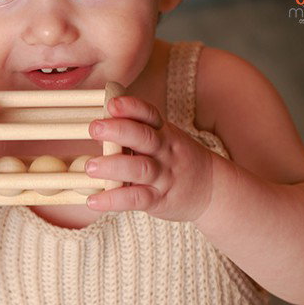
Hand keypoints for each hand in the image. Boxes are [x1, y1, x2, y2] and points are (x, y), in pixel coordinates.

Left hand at [85, 94, 213, 222]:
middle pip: (144, 138)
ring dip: (114, 166)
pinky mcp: (160, 200)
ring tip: (91, 166)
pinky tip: (94, 201)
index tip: (112, 103)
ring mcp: (163, 176)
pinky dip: (114, 200)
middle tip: (95, 128)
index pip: (149, 115)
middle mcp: (165, 152)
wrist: (212, 189)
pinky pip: (136, 199)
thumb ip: (137, 132)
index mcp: (164, 132)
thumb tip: (101, 127)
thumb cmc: (177, 160)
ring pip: (140, 168)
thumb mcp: (165, 139)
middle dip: (119, 131)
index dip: (132, 107)